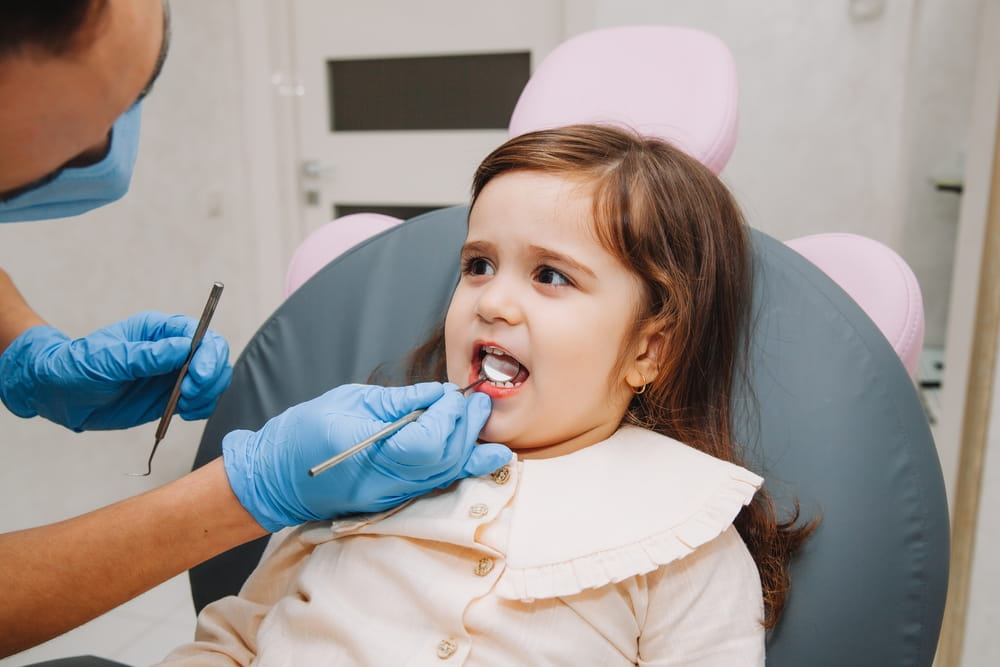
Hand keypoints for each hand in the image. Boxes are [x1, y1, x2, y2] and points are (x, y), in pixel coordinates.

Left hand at [0, 311, 231, 431]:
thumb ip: (146, 355)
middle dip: (210, 377)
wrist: (59, 395)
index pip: (200, 334)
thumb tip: (183, 347)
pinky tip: (185, 413)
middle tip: (189, 394)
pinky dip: (202, 408)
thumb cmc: (77, 367)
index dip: (208, 354)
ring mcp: (174, 374)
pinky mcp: (172, 397)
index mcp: (159, 331)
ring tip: (185, 406)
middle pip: (214, 357)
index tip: (198, 375)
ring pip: (213, 380)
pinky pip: (201, 401)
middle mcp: (172, 350)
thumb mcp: (108, 359)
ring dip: (207, 395)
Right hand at [222, 382, 511, 530]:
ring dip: (471, 447)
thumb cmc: (304, 433)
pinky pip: (436, 484)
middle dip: (466, 427)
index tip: (451, 394)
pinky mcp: (394, 498)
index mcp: (368, 451)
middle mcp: (384, 481)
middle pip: (444, 459)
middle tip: (478, 401)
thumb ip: (398, 401)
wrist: (276, 478)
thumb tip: (437, 394)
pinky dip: (461, 466)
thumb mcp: (348, 402)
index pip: (427, 441)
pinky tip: (481, 452)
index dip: (447, 416)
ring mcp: (390, 495)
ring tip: (480, 417)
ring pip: (446, 476)